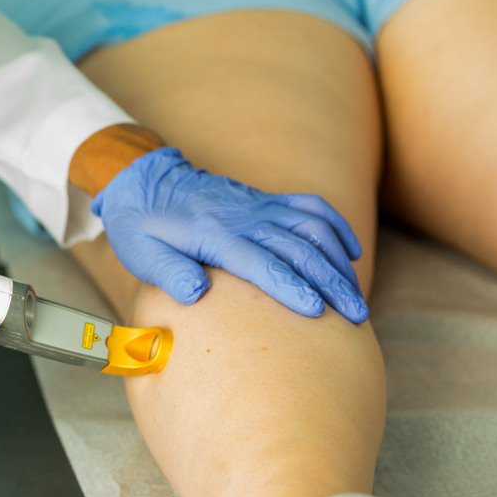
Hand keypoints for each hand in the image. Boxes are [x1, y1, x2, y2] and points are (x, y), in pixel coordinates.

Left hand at [92, 148, 368, 321]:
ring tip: (357, 295)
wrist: (144, 180)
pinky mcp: (265, 201)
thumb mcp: (140, 252)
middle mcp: (242, 216)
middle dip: (331, 282)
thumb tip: (197, 294)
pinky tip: (352, 253)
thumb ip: (168, 273)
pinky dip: (336, 227)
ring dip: (340, 260)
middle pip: (298, 247)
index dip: (290, 287)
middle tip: (356, 316)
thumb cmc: (140, 225)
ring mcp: (258, 205)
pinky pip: (310, 207)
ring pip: (313, 227)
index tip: (318, 311)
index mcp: (212, 233)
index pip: (260, 262)